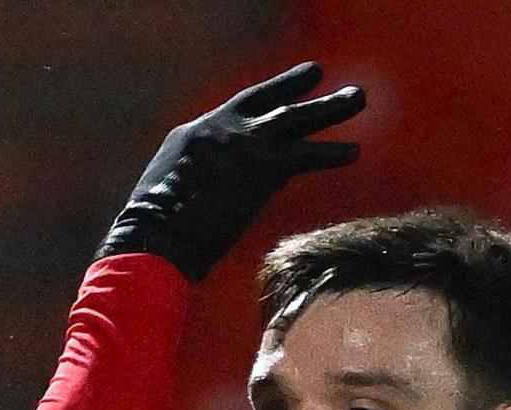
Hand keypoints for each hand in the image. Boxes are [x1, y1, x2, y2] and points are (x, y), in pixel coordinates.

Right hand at [104, 62, 365, 279]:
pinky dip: (332, 153)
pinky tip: (353, 151)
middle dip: (293, 84)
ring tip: (357, 97)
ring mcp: (244, 144)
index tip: (275, 97)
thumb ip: (191, 184)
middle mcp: (220, 128)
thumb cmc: (153, 233)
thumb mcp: (165, 195)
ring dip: (330, 107)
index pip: (231, 113)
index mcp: (192, 135)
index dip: (256, 105)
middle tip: (317, 72)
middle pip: (266, 99)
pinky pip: (308, 155)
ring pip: (296, 118)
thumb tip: (203, 200)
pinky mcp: (264, 168)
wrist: (157, 237)